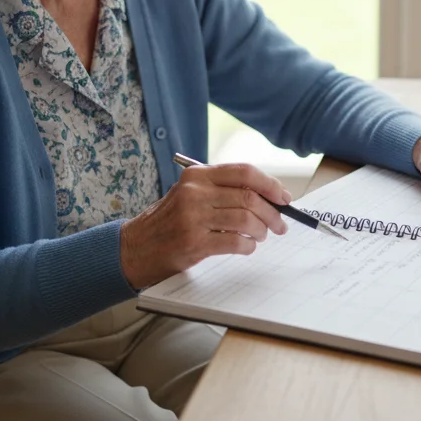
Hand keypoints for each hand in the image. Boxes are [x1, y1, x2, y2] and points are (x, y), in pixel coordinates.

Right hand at [120, 163, 290, 289]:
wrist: (136, 247)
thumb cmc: (170, 220)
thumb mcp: (191, 194)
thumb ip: (223, 190)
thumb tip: (268, 195)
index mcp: (197, 175)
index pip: (244, 172)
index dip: (270, 185)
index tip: (284, 198)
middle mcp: (194, 193)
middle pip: (250, 197)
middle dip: (272, 213)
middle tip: (280, 224)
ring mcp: (193, 218)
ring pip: (246, 219)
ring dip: (261, 231)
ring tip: (260, 236)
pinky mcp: (194, 243)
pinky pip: (235, 242)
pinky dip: (248, 246)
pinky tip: (246, 247)